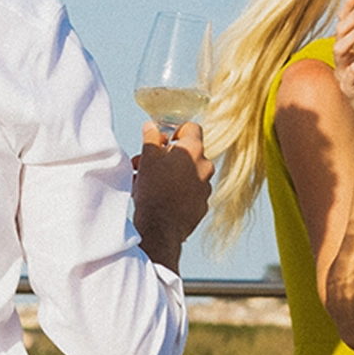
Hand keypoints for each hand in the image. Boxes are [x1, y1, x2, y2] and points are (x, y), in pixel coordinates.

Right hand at [132, 120, 213, 274]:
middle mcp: (205, 166)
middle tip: (147, 163)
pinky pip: (190, 192)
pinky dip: (178, 191)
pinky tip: (160, 198)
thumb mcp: (148, 159)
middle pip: (188, 153)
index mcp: (193, 150)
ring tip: (149, 183)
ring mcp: (206, 187)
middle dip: (168, 156)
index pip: (192, 128)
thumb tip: (151, 126)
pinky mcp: (202, 204)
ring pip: (188, 173)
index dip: (176, 131)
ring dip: (171, 174)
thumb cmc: (153, 190)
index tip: (163, 141)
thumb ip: (151, 138)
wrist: (160, 227)